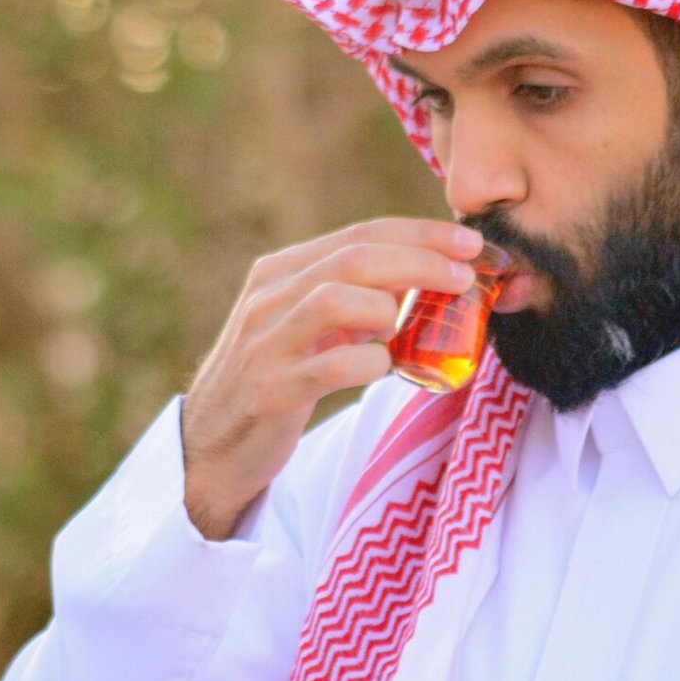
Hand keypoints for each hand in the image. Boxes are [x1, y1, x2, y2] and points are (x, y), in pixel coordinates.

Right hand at [180, 216, 483, 538]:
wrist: (211, 447)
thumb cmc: (274, 380)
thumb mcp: (306, 327)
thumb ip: (353, 299)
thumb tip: (423, 281)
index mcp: (280, 272)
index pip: (359, 234)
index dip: (420, 234)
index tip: (468, 244)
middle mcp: (268, 298)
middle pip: (353, 258)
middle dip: (419, 260)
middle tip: (464, 277)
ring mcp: (266, 343)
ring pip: (334, 299)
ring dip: (389, 307)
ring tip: (411, 325)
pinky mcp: (270, 390)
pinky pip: (329, 366)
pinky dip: (368, 363)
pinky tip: (382, 369)